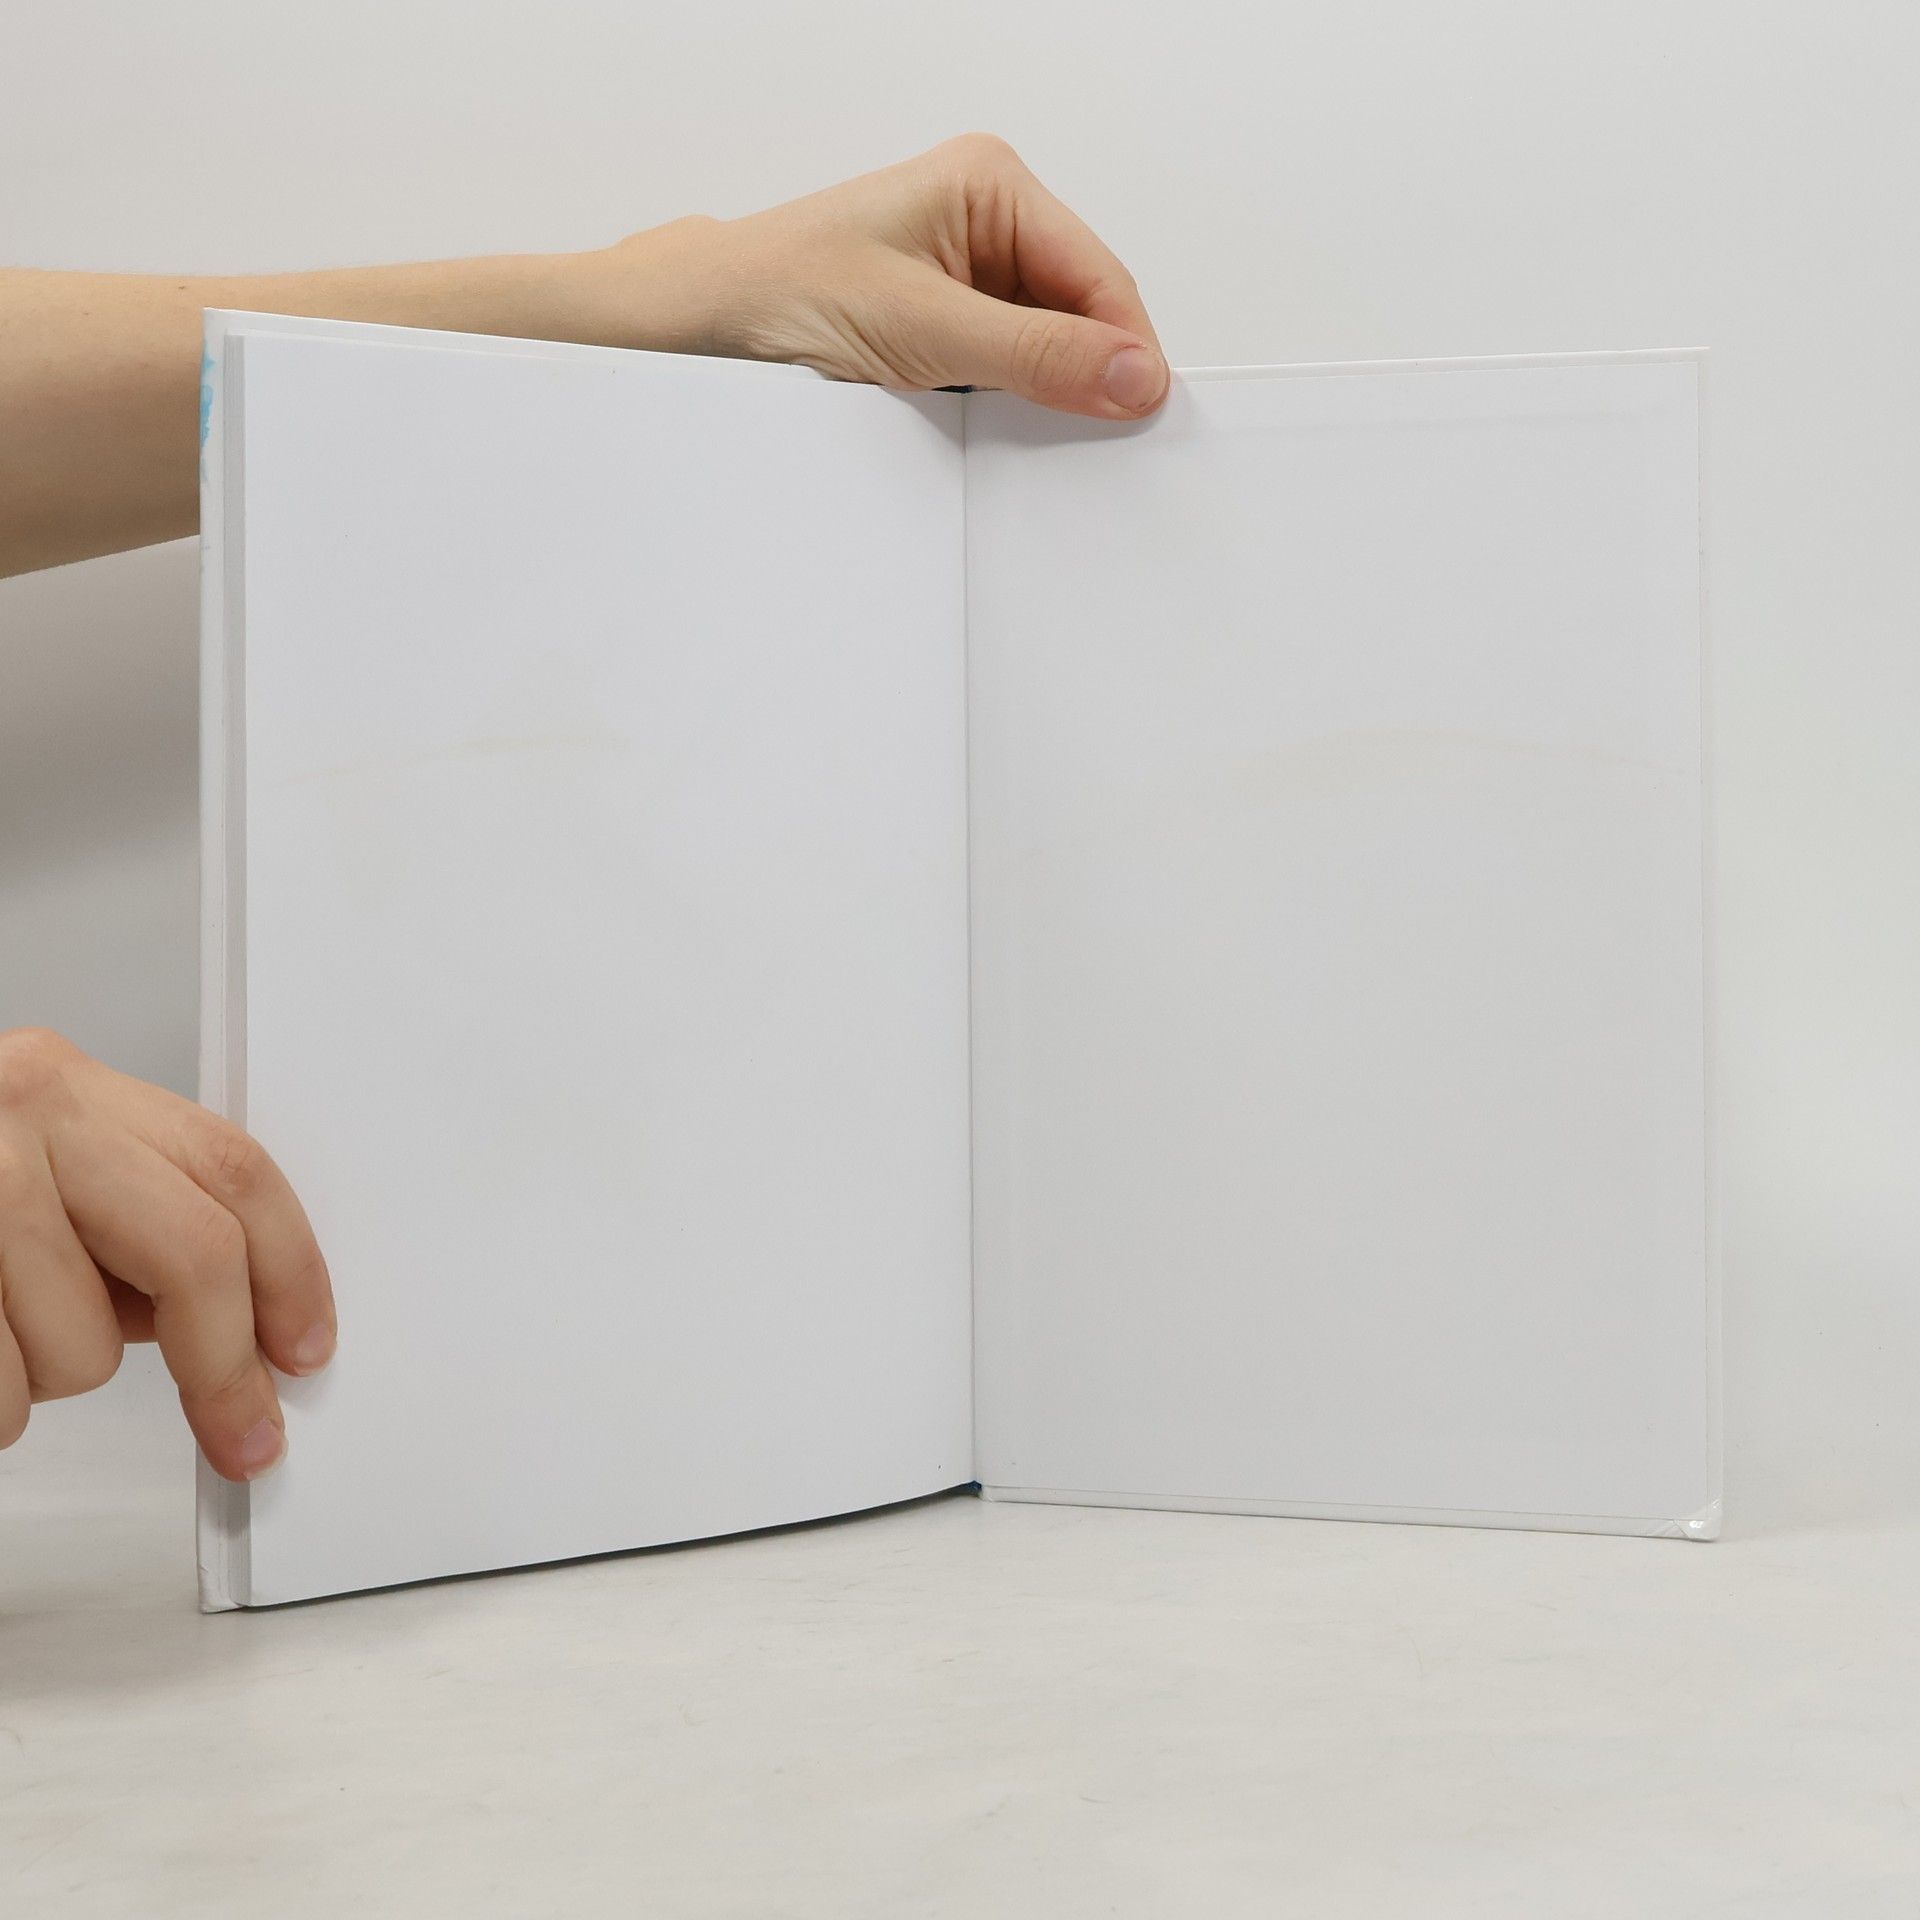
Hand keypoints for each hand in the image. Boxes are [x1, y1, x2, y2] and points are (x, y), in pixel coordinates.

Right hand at [0, 1028, 333, 1478]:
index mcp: (57, 1085)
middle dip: (225, 1366)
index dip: (292, 1270)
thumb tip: (231, 1317)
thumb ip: (122, 1217)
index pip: (232, 1170)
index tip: (304, 1350)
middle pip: (195, 1254)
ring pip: (83, 1349)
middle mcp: (15, 1117)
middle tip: (244, 1434)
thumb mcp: (25, 1169)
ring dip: (41, 1379)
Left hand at [598, 134, 1169, 420]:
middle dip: (1087, 374)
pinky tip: (991, 425)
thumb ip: (1036, 355)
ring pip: (1047, 348)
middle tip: (1095, 439)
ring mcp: (965, 275)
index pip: (1100, 274)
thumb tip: (1131, 374)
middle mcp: (984, 222)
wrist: (694, 331)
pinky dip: (1009, 405)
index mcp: (990, 184)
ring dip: (1044, 394)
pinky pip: (1007, 371)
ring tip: (1020, 427)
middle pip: (1080, 312)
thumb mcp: (923, 330)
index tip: (1143, 414)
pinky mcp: (943, 326)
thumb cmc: (778, 295)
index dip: (1127, 348)